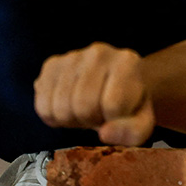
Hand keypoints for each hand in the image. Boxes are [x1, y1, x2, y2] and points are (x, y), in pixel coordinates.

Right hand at [34, 42, 154, 145]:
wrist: (115, 84)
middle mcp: (99, 52)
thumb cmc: (129, 104)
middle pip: (84, 106)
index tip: (119, 114)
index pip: (113, 105)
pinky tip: (70, 105)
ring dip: (72, 119)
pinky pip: (42, 106)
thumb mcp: (142, 123)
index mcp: (128, 62)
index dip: (114, 120)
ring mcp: (72, 56)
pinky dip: (54, 116)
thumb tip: (105, 133)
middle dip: (91, 120)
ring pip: (61, 108)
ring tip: (87, 109)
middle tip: (100, 113)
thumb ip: (132, 133)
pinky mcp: (51, 65)